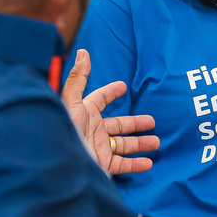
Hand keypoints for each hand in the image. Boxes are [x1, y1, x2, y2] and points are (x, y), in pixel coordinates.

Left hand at [61, 49, 159, 174]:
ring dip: (141, 143)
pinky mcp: (101, 164)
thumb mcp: (71, 102)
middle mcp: (93, 129)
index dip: (111, 92)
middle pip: (118, 124)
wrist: (59, 163)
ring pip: (123, 145)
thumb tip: (83, 52)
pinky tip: (148, 163)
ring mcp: (98, 147)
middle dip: (135, 123)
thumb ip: (79, 78)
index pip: (100, 99)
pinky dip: (136, 164)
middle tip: (152, 121)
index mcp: (86, 113)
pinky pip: (122, 164)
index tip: (123, 86)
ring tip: (157, 142)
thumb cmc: (64, 129)